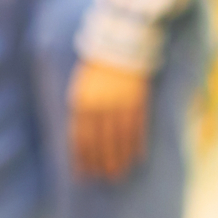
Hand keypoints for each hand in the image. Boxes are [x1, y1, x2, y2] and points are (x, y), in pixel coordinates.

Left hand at [68, 59, 150, 181]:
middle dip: (101, 162)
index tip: (83, 173)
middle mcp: (99, 106)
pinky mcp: (137, 101)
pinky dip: (137, 144)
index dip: (82, 157)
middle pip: (100, 142)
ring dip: (120, 158)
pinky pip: (137, 128)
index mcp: (81, 101)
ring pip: (119, 139)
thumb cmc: (98, 63)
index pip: (80, 137)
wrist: (121, 40)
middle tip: (104, 177)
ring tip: (120, 172)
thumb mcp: (82, 85)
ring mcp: (120, 104)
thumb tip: (80, 136)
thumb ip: (81, 109)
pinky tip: (137, 156)